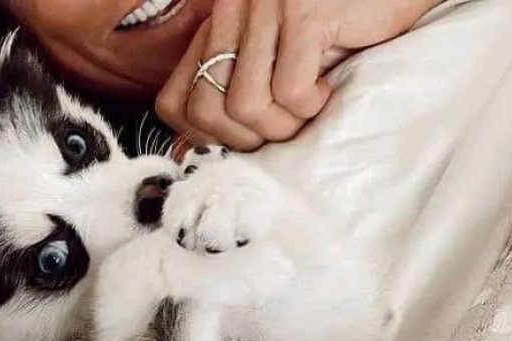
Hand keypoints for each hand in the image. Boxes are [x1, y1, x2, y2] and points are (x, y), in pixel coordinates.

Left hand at [156, 0, 443, 150]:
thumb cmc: (338, 37)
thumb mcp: (271, 67)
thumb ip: (230, 99)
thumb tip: (190, 156)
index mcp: (216, 22)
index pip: (173, 104)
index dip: (208, 138)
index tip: (248, 136)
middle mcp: (232, 5)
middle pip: (205, 111)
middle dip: (249, 138)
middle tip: (285, 125)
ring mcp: (266, 4)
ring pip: (245, 106)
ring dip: (283, 124)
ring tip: (309, 107)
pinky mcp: (304, 10)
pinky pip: (290, 90)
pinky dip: (312, 104)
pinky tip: (328, 87)